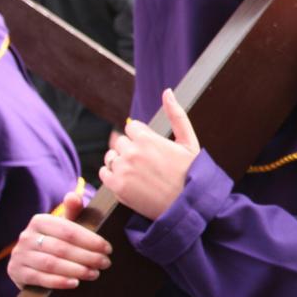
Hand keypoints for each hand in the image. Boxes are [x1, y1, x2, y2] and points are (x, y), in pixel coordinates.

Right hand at [8, 192, 110, 289]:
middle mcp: (26, 236)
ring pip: (52, 264)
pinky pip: (40, 278)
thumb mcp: (63, 225)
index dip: (91, 240)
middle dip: (87, 257)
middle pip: (62, 248)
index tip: (108, 249)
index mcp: (39, 221)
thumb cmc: (54, 240)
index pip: (69, 231)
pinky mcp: (16, 272)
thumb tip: (73, 196)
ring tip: (95, 274)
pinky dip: (59, 281)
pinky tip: (75, 283)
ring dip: (76, 270)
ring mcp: (19, 255)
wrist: (29, 262)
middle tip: (105, 263)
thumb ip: (72, 211)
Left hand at [100, 89, 199, 219]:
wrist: (188, 205)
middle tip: (148, 166)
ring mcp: (123, 169)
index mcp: (147, 138)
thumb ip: (176, 114)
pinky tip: (130, 182)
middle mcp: (132, 152)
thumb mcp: (188, 142)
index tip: (154, 153)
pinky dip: (114, 176)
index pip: (132, 129)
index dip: (144, 140)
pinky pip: (104, 174)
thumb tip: (167, 91)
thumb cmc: (191, 173)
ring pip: (111, 158)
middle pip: (120, 143)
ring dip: (121, 163)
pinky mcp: (117, 187)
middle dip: (131, 151)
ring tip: (139, 174)